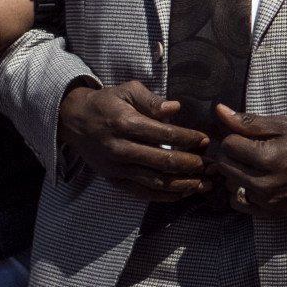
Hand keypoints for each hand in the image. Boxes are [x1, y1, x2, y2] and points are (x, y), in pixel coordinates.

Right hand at [58, 81, 208, 197]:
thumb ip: (151, 100)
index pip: (163, 134)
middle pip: (163, 161)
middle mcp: (120, 148)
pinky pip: (143, 192)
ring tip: (206, 184)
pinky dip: (166, 195)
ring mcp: (116, 167)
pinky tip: (185, 192)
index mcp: (124, 123)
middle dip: (193, 165)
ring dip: (184, 184)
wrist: (72, 120)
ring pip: (156, 181)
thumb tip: (175, 108)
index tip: (205, 140)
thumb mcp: (127, 91)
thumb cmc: (106, 103)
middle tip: (214, 166)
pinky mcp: (114, 180)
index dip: (188, 139)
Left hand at [209, 105, 286, 215]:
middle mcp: (264, 182)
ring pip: (229, 184)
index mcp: (267, 156)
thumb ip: (249, 121)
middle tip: (250, 152)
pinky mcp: (269, 212)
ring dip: (236, 174)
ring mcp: (266, 199)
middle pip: (224, 165)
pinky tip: (255, 183)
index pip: (228, 144)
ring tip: (255, 167)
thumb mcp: (283, 126)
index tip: (249, 138)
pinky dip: (241, 192)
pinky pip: (238, 203)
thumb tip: (219, 110)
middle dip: (233, 155)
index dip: (237, 138)